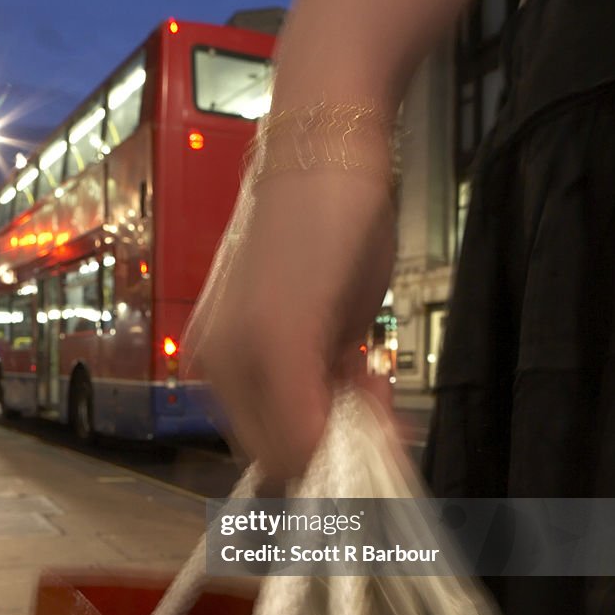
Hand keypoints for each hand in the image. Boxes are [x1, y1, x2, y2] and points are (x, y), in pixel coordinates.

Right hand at [184, 163, 395, 481]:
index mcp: (229, 366)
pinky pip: (300, 387)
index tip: (385, 447)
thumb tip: (316, 466)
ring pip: (298, 418)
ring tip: (370, 381)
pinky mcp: (271, 328)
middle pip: (286, 441)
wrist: (326, 148)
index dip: (334, 460)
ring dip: (342, 415)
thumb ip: (305, 407)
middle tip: (384, 412)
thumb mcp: (318, 325)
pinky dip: (334, 390)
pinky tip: (356, 366)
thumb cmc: (327, 222)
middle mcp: (229, 363)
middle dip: (339, 439)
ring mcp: (247, 344)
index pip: (279, 454)